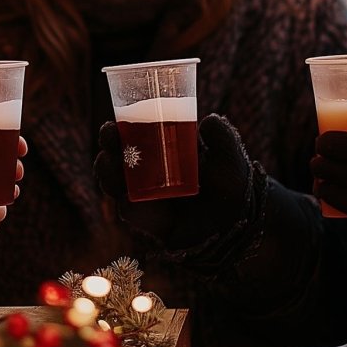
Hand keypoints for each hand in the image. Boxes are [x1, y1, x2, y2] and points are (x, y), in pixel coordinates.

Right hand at [95, 115, 260, 257]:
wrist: (239, 225)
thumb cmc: (232, 187)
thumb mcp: (230, 159)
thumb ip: (224, 138)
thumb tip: (210, 120)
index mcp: (159, 154)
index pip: (129, 140)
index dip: (116, 132)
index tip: (112, 124)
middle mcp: (147, 177)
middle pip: (116, 161)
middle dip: (107, 149)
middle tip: (109, 137)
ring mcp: (146, 201)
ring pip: (116, 185)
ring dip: (107, 173)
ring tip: (109, 162)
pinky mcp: (150, 224)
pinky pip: (130, 213)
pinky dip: (125, 203)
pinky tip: (124, 195)